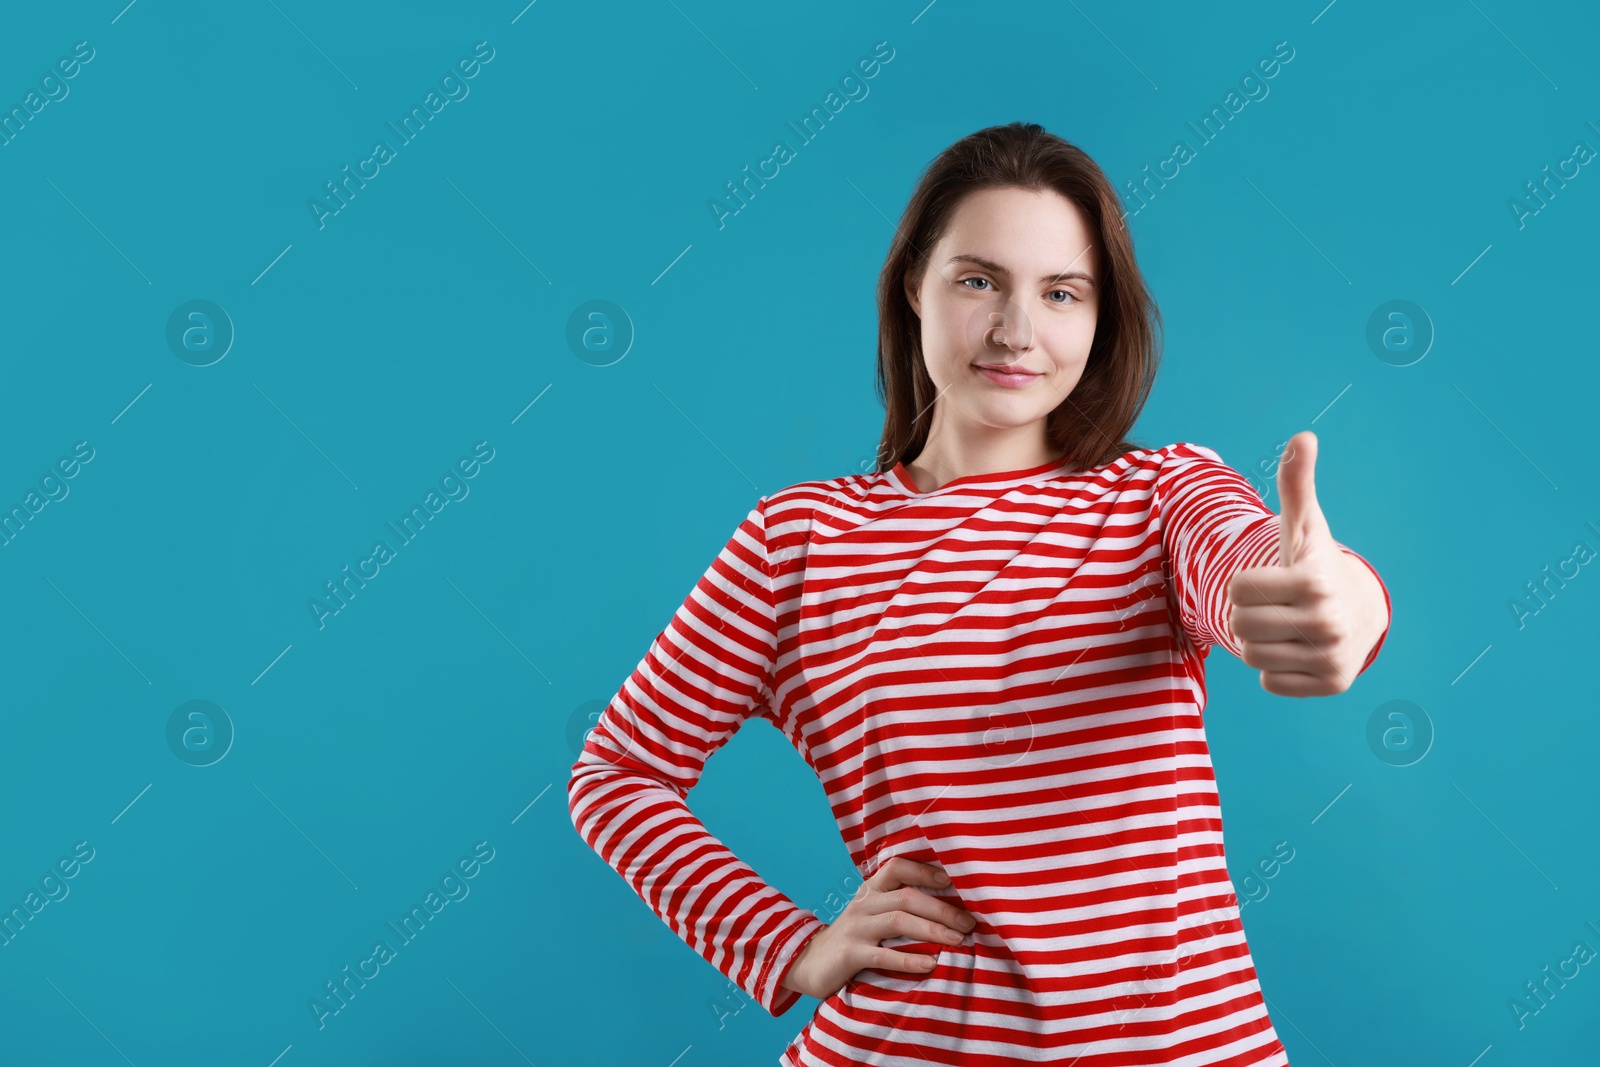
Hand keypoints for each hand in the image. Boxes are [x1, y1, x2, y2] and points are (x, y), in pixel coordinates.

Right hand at [780, 858, 976, 1000]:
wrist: (809, 962)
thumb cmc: (854, 936)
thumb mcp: (872, 913)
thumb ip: (899, 904)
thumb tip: (949, 905)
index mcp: (871, 889)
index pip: (898, 866)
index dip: (926, 870)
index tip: (955, 880)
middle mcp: (863, 903)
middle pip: (907, 897)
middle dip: (942, 908)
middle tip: (969, 922)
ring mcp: (855, 928)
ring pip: (898, 921)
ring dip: (932, 930)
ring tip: (958, 940)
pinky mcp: (850, 954)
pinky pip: (883, 955)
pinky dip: (909, 960)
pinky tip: (931, 964)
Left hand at [1226, 430, 1388, 697]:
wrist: (1360, 611)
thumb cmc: (1317, 563)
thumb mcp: (1304, 525)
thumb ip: (1296, 483)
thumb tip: (1303, 436)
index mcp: (1316, 581)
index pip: (1237, 588)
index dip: (1245, 582)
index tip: (1271, 578)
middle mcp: (1328, 623)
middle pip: (1240, 625)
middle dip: (1249, 613)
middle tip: (1276, 605)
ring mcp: (1332, 658)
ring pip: (1250, 656)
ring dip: (1259, 641)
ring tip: (1285, 626)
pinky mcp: (1330, 685)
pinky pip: (1268, 682)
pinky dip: (1275, 669)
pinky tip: (1297, 649)